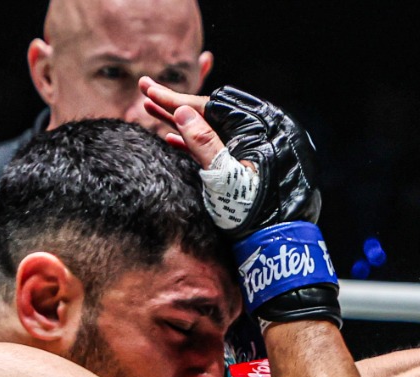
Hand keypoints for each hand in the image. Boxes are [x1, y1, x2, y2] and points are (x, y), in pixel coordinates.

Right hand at [144, 78, 337, 327]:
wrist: (275, 243)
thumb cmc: (254, 213)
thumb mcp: (225, 178)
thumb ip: (204, 143)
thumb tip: (182, 110)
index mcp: (260, 128)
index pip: (212, 105)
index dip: (176, 99)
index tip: (149, 89)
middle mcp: (260, 134)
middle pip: (210, 114)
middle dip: (175, 104)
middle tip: (144, 89)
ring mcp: (254, 152)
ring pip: (212, 131)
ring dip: (180, 122)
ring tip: (150, 109)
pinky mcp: (248, 168)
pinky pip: (217, 148)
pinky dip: (194, 143)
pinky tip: (171, 138)